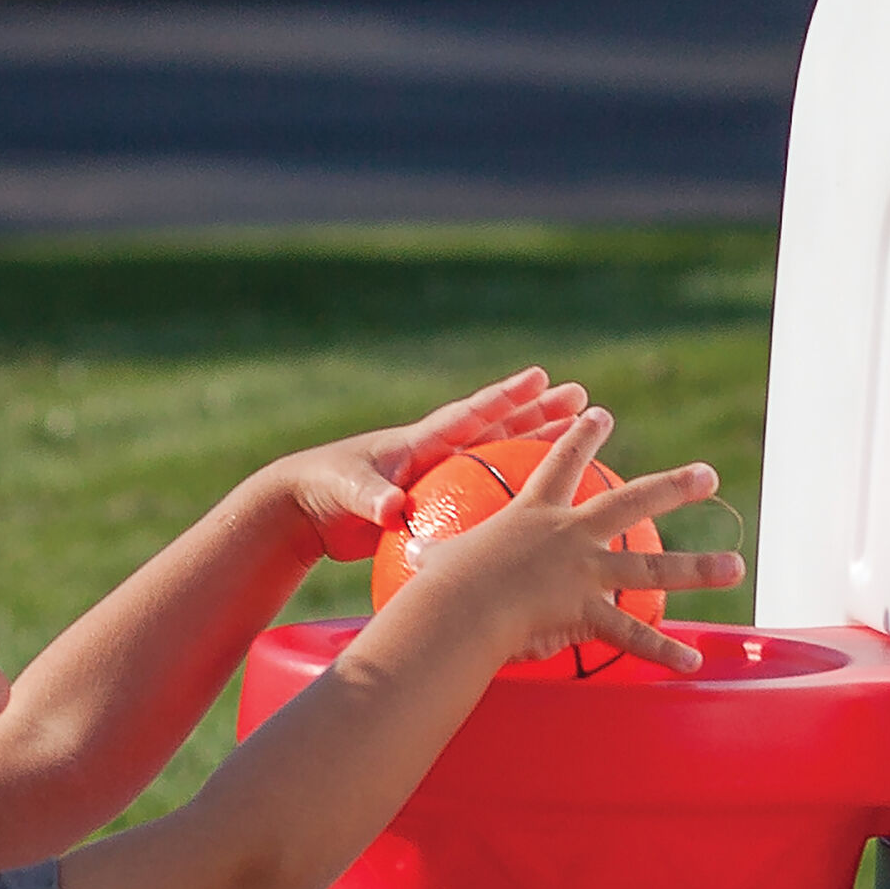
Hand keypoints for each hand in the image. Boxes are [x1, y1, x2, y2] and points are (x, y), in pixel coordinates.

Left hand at [277, 367, 590, 563]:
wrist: (306, 509)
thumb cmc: (323, 490)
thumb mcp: (347, 491)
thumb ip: (371, 498)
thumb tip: (391, 511)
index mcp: (419, 443)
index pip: (471, 416)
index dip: (506, 399)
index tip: (541, 377)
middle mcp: (437, 454)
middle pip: (500, 430)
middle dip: (540, 413)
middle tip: (583, 399)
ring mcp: (442, 477)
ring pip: (501, 457)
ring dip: (538, 447)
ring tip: (579, 435)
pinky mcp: (439, 503)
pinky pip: (487, 496)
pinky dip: (514, 497)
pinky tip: (543, 508)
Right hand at [405, 408, 745, 672]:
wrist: (458, 606)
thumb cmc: (440, 584)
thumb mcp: (438, 559)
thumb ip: (438, 556)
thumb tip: (416, 556)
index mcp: (532, 514)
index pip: (561, 462)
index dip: (582, 437)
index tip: (602, 415)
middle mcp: (569, 535)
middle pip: (630, 502)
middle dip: (673, 486)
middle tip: (708, 475)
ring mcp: (584, 572)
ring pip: (651, 566)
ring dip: (698, 566)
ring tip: (735, 565)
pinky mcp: (587, 609)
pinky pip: (632, 635)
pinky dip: (662, 651)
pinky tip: (693, 662)